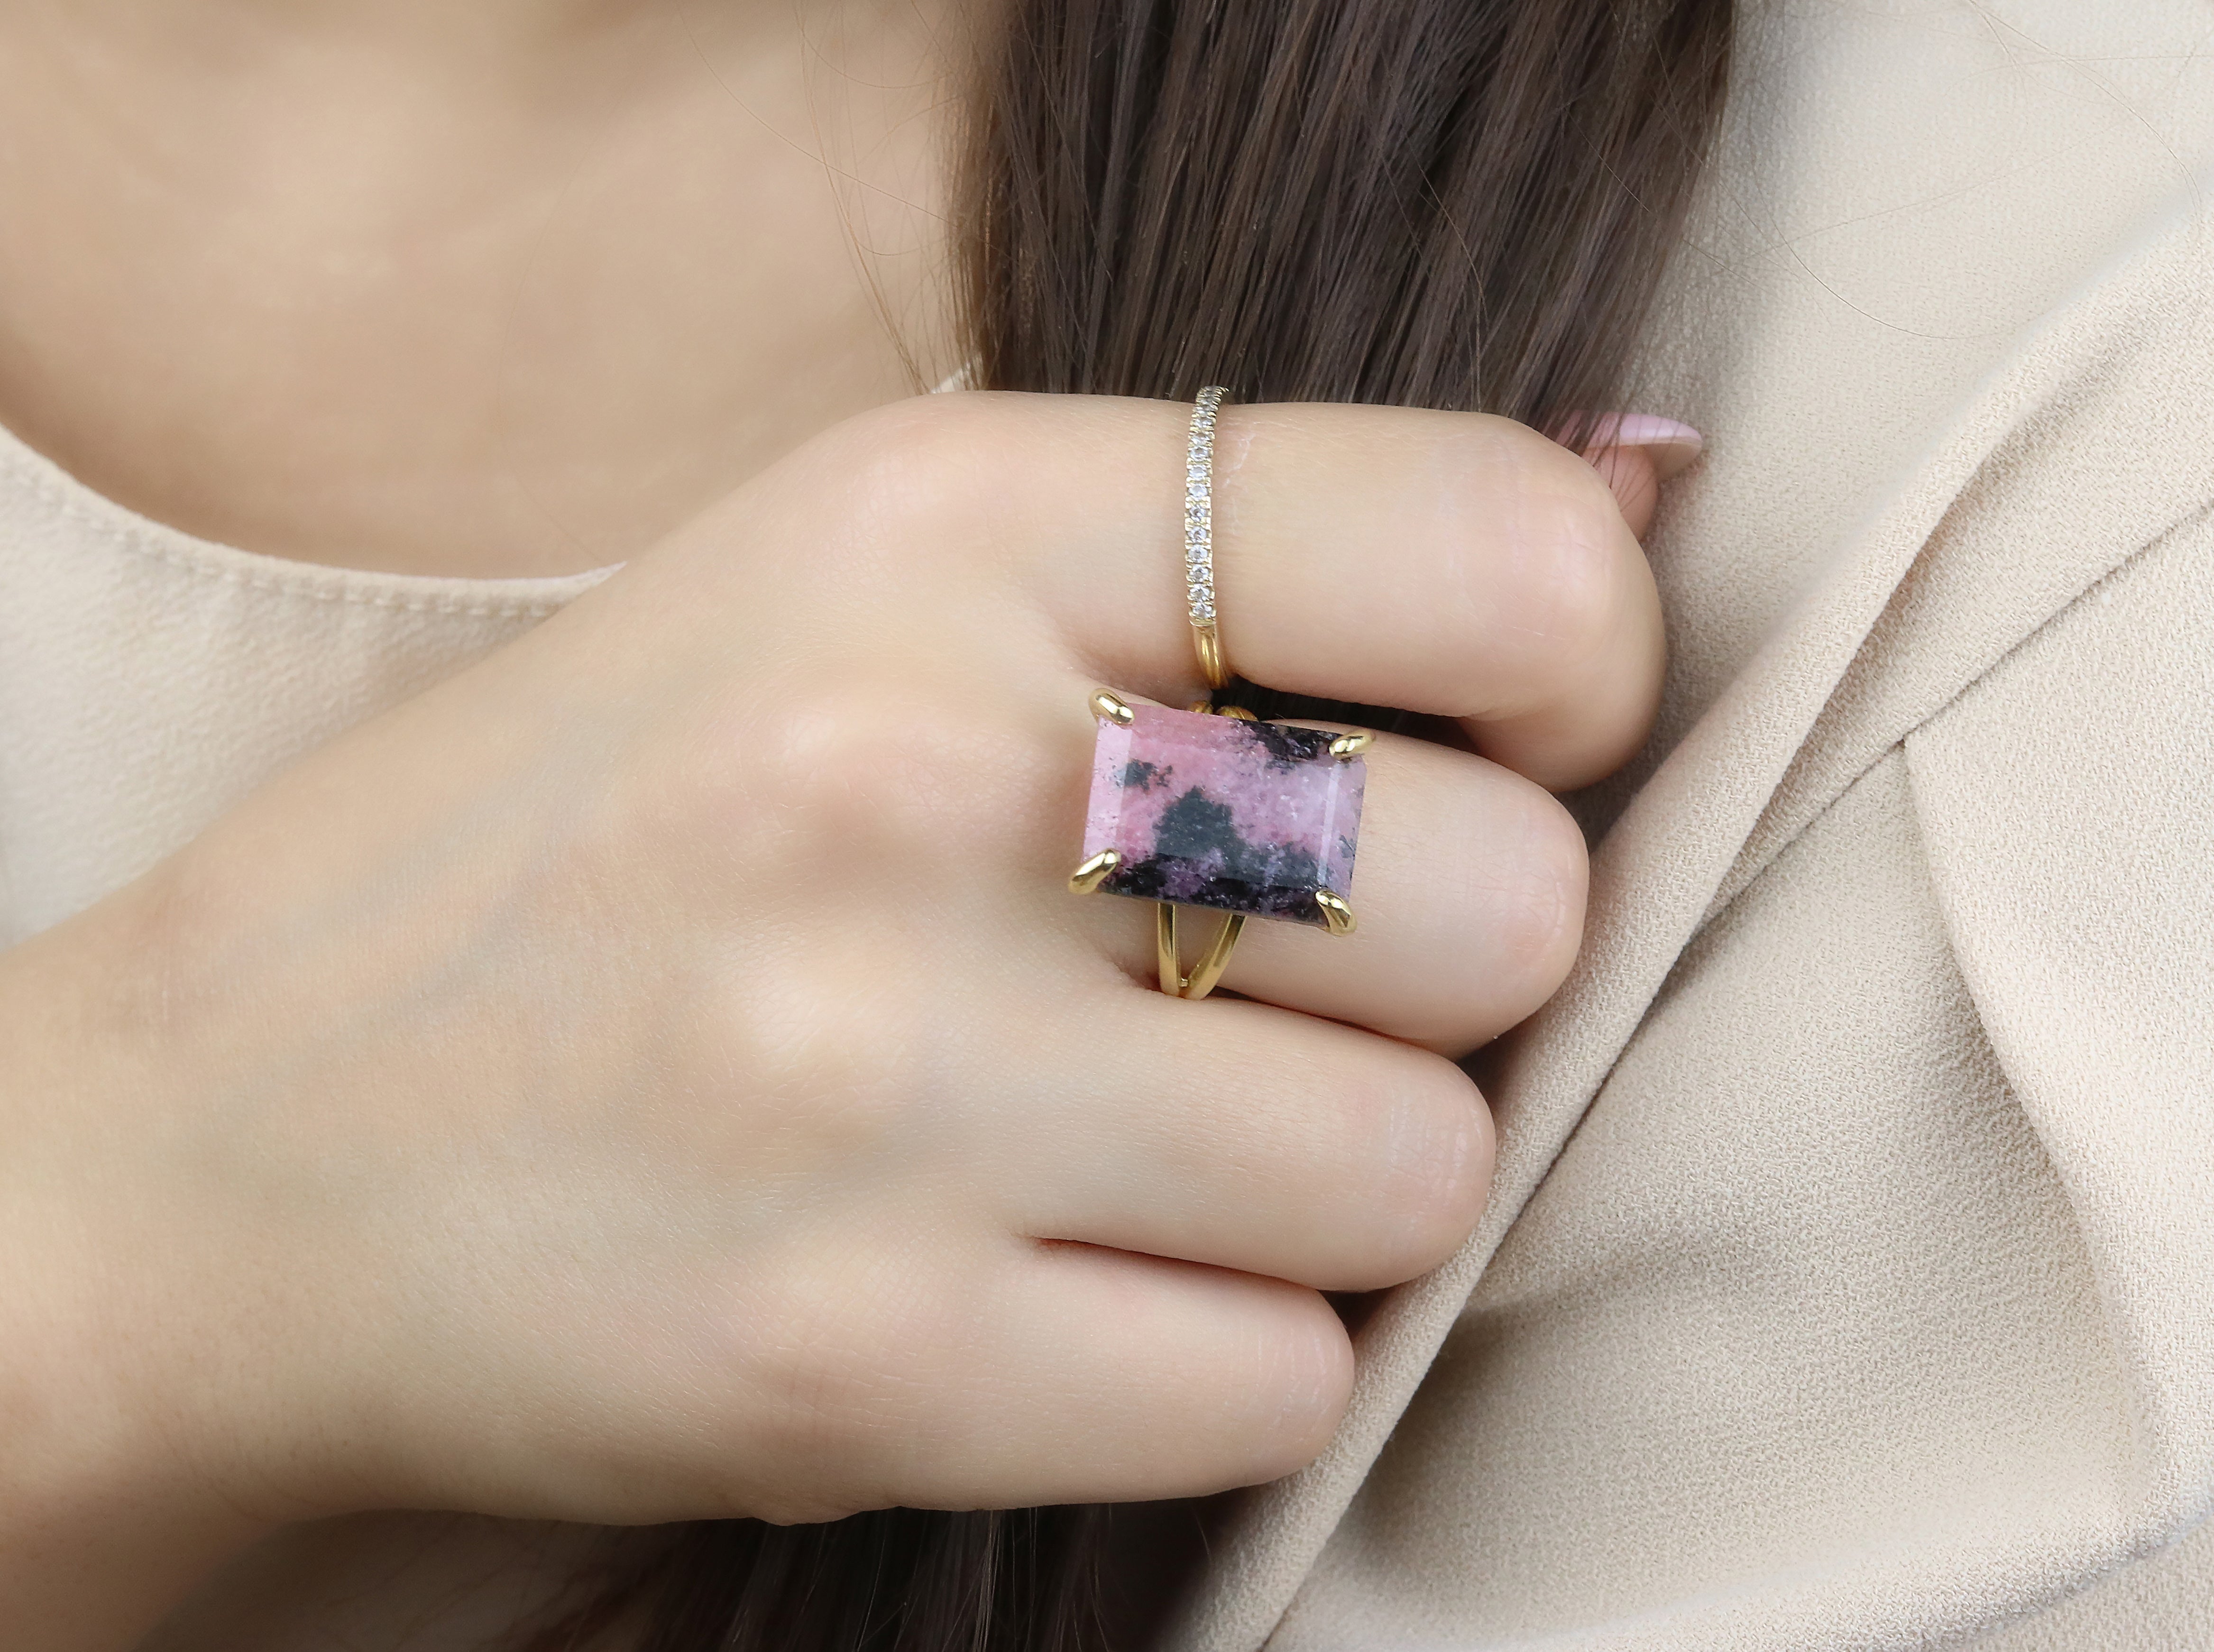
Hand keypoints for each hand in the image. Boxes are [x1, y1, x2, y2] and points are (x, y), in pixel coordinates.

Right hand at [0, 393, 1663, 1636]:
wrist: (243, 1138)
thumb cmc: (616, 827)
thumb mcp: (873, 568)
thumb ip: (1247, 544)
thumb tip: (1642, 495)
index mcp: (946, 525)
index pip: (1495, 559)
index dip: (1575, 673)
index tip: (1493, 742)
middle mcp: (921, 779)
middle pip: (1509, 905)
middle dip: (1441, 967)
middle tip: (1275, 977)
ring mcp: (888, 1087)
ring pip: (1426, 1174)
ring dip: (1336, 1176)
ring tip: (1151, 1136)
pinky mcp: (865, 1365)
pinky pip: (1287, 1380)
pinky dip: (1223, 1348)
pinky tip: (1063, 1274)